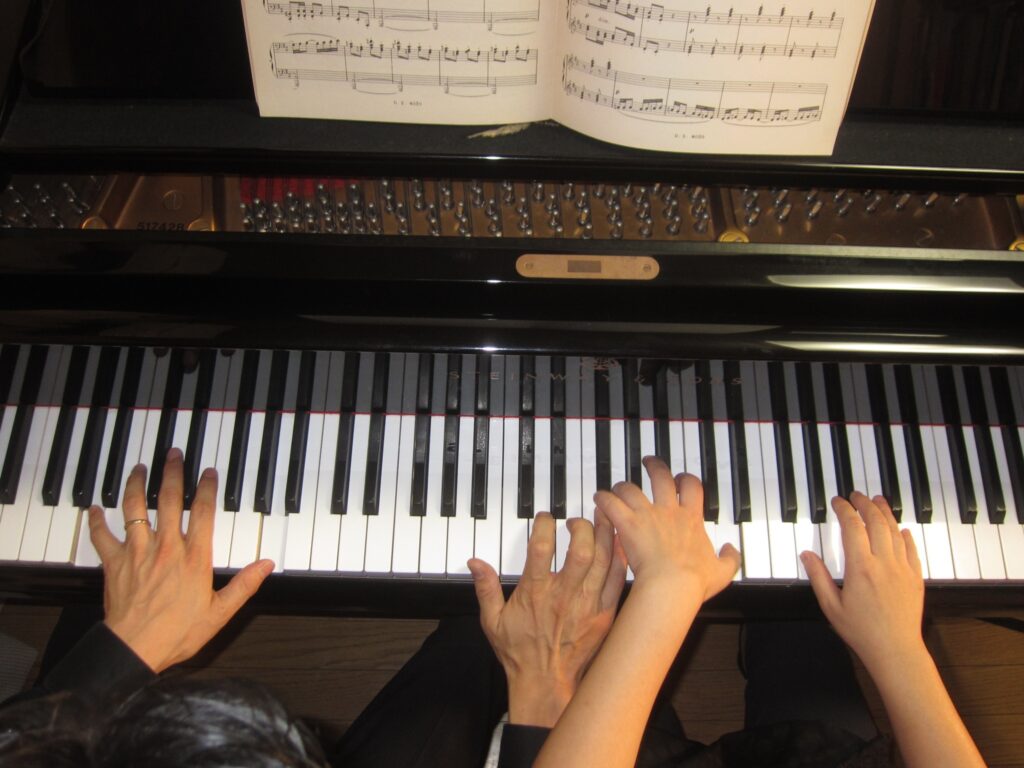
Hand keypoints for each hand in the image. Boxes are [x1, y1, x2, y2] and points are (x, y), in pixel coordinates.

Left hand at [88, 448, 273, 672]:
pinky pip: (102, 536)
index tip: (209, 472)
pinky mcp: (114, 564)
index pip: (203, 512)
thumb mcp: (220, 612)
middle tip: (174, 454)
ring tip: (139, 468)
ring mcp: (138, 553)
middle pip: (169, 499)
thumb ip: (244, 585)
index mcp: (194, 557)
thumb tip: (266, 565)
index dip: (207, 488)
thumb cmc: (177, 633)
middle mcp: (166, 548)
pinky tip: (96, 509)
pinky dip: (98, 521)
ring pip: (135, 509)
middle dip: (172, 473)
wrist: (135, 649)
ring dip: (136, 484)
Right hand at [468, 509, 626, 726]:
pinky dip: (619, 558)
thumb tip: (474, 562)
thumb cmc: (520, 653)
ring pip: (602, 560)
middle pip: (580, 550)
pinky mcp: (604, 614)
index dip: (544, 524)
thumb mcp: (492, 621)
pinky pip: (617, 580)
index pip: (540, 548)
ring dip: (603, 534)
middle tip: (575, 521)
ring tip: (602, 518)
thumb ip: (485, 588)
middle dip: (581, 527)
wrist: (546, 685)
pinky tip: (617, 543)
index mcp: (535, 593)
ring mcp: (587, 605)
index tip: (546, 517)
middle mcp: (564, 596)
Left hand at [594, 457, 739, 599]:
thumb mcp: (722, 572)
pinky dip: (603, 498)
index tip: (681, 479)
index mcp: (691, 519)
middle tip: (648, 462)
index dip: (686, 479)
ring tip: (617, 489)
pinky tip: (599, 498)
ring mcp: (647, 515)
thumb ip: (730, 559)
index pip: (692, 487)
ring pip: (630, 488)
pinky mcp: (628, 524)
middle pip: (661, 477)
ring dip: (622, 487)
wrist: (672, 586)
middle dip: (654, 466)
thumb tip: (732, 550)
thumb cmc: (694, 582)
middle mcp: (669, 511)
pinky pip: (611, 503)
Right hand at [801, 492, 925, 675]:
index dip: (844, 509)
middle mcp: (884, 563)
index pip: (852, 526)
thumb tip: (806, 555)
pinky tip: (901, 529)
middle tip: (857, 495)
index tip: (838, 502)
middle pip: (876, 522)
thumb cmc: (862, 632)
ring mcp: (902, 569)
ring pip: (896, 531)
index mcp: (860, 568)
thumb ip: (818, 577)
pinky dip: (905, 535)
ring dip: (886, 512)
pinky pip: (912, 550)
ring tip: (878, 500)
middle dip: (865, 503)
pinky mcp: (915, 578)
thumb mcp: (831, 606)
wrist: (896, 650)